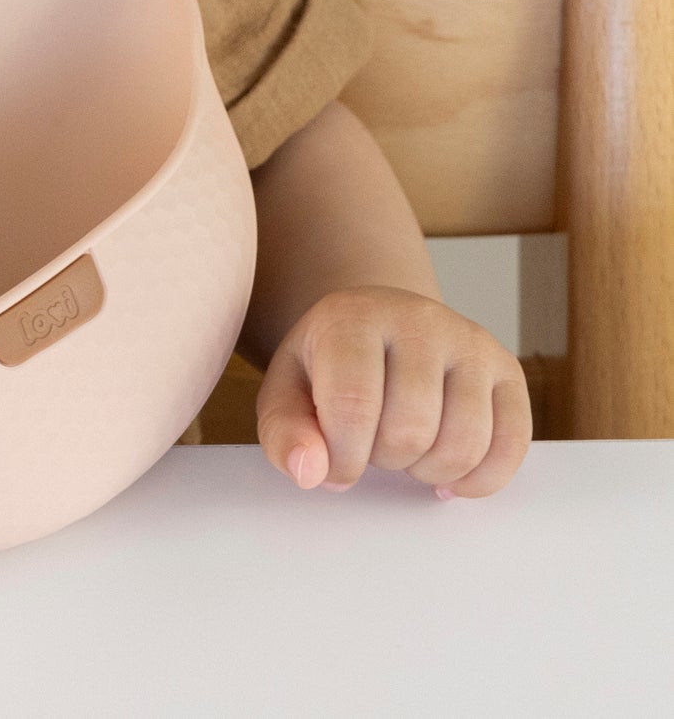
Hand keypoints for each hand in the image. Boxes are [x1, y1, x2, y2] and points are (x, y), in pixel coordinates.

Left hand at [255, 285, 532, 498]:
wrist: (379, 326)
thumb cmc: (330, 365)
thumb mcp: (287, 390)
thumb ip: (284, 432)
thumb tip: (310, 472)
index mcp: (353, 317)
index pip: (354, 404)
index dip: (344, 456)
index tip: (335, 466)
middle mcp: (418, 319)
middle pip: (411, 428)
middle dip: (385, 459)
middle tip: (372, 444)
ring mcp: (468, 341)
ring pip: (464, 441)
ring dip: (429, 470)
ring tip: (406, 451)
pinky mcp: (506, 368)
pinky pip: (511, 446)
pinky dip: (480, 478)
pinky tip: (448, 474)